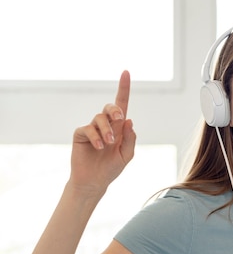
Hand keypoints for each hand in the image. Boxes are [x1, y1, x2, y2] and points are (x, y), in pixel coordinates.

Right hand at [69, 71, 135, 194]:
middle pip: (111, 107)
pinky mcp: (80, 134)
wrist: (95, 181)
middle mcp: (106, 125)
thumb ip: (130, 138)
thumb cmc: (112, 168)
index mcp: (120, 128)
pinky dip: (95, 137)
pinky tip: (99, 147)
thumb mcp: (127, 154)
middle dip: (115, 110)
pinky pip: (88, 128)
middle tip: (120, 119)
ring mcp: (93, 129)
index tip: (126, 72)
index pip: (123, 104)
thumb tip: (129, 120)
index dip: (124, 88)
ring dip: (107, 130)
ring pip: (100, 118)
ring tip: (109, 144)